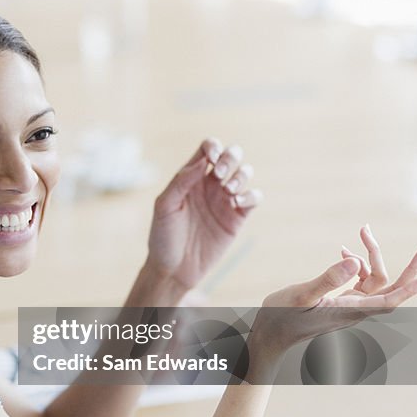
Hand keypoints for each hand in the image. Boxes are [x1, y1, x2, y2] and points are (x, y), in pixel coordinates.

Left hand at [145, 138, 260, 294]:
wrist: (173, 269)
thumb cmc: (163, 236)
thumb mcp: (164, 206)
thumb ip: (181, 181)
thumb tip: (203, 161)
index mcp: (190, 177)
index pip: (207, 149)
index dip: (213, 147)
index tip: (210, 160)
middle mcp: (209, 185)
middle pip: (231, 156)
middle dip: (231, 157)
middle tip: (219, 174)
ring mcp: (224, 200)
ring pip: (245, 174)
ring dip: (241, 175)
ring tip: (229, 191)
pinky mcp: (237, 218)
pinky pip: (254, 198)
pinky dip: (251, 195)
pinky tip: (236, 203)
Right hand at [248, 232, 416, 376]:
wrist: (271, 335)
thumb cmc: (281, 318)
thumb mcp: (301, 295)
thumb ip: (328, 279)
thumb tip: (356, 263)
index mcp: (348, 310)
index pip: (388, 301)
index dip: (408, 290)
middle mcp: (354, 309)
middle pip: (389, 288)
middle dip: (405, 268)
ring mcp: (348, 306)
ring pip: (374, 281)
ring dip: (372, 258)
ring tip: (361, 233)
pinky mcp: (340, 303)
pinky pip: (360, 283)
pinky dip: (357, 265)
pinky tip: (342, 253)